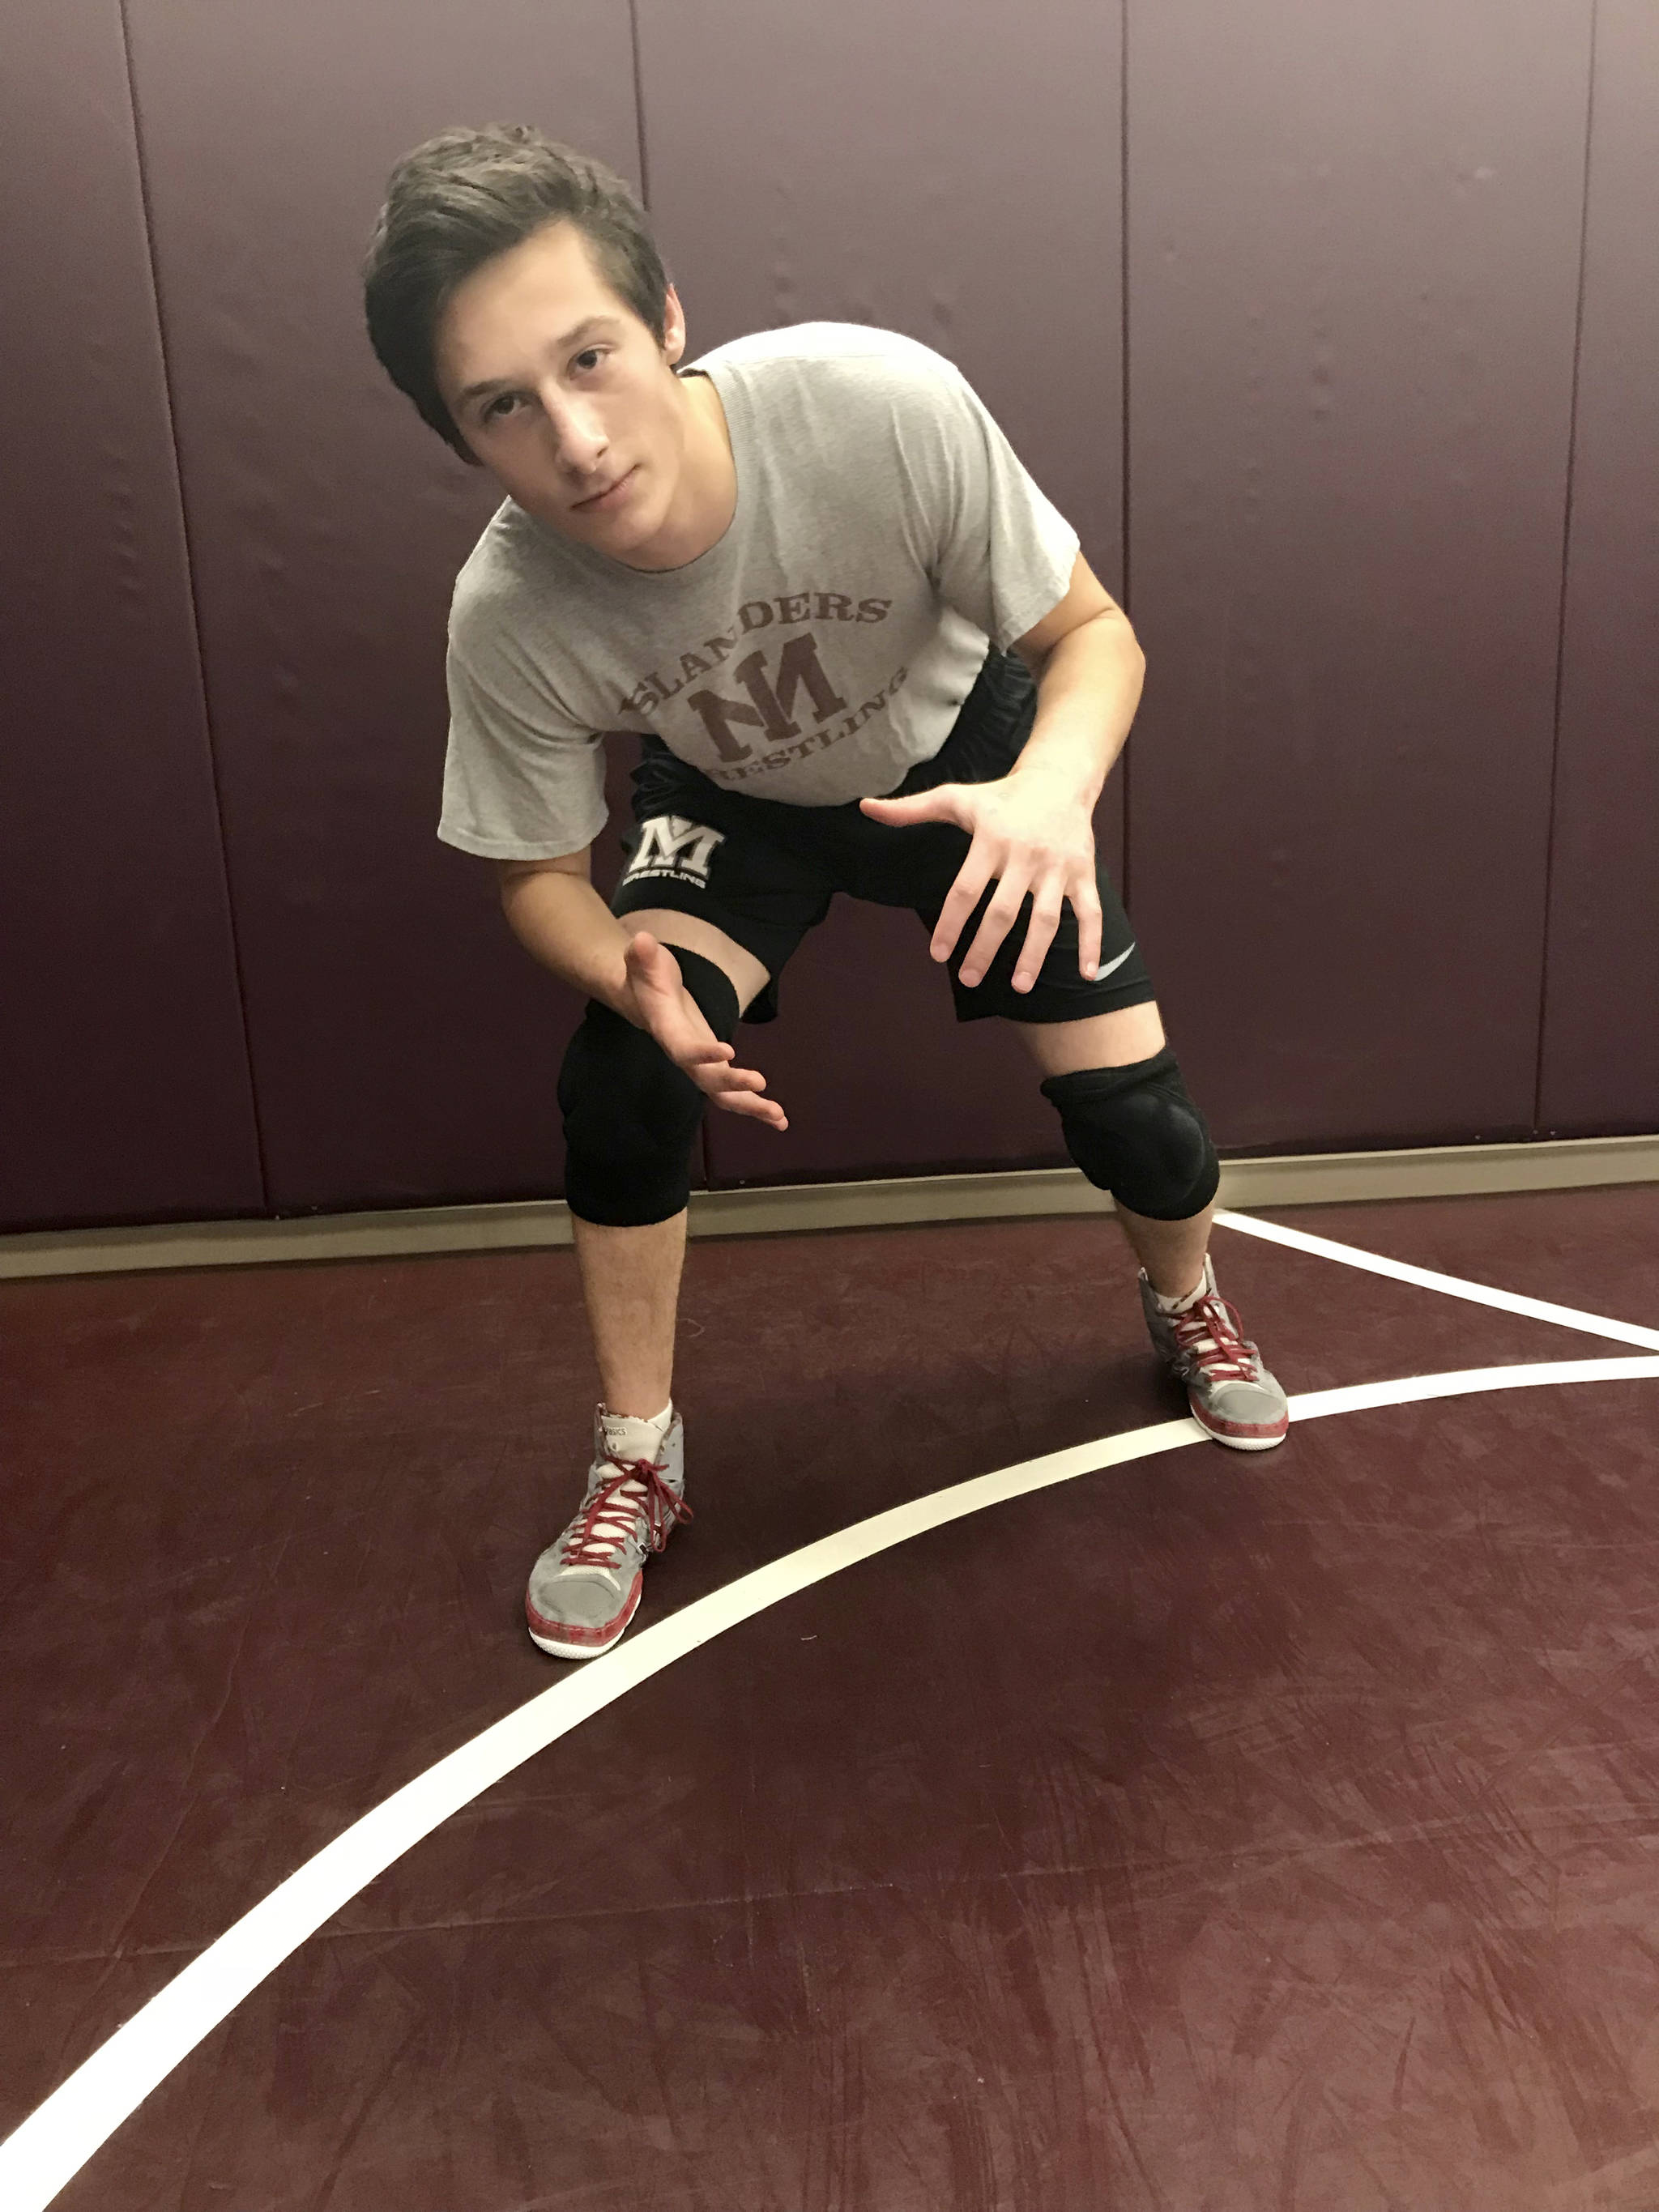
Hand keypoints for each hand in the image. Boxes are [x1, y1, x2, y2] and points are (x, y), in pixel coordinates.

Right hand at [621, 933, 786, 1129]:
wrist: (642, 996)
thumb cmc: (646, 977)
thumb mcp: (643, 961)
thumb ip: (643, 956)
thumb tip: (641, 942)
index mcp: (668, 1032)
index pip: (683, 1047)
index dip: (702, 1052)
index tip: (727, 1051)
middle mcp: (683, 1054)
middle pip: (706, 1079)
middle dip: (733, 1083)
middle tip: (760, 1084)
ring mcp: (699, 1064)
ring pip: (722, 1094)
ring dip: (751, 1106)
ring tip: (780, 1118)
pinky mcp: (712, 1065)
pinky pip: (733, 1091)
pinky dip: (755, 1105)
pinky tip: (780, 1119)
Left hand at [860, 774, 1101, 989]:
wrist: (1059, 779)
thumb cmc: (1000, 796)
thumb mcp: (954, 798)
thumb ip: (910, 810)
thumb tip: (864, 808)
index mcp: (991, 839)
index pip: (966, 890)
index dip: (952, 924)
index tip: (938, 955)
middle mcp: (1025, 855)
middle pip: (1003, 912)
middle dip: (984, 949)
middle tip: (967, 978)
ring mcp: (1057, 867)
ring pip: (1046, 919)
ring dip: (1034, 956)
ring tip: (1018, 987)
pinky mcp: (1084, 873)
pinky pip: (1090, 913)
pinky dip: (1092, 944)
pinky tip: (1087, 974)